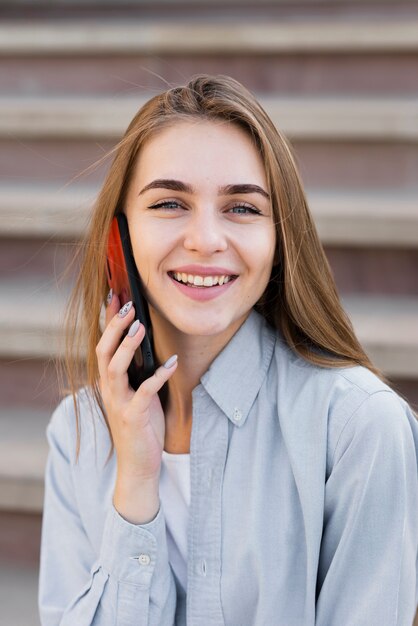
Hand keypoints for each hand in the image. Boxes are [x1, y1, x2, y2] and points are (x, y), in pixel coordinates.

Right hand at [96, 292, 177, 521]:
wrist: (138, 466)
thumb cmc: (141, 427)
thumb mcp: (137, 394)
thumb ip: (137, 372)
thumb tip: (147, 344)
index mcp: (109, 382)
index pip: (104, 345)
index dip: (108, 320)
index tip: (116, 296)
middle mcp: (109, 390)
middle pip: (104, 350)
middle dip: (115, 326)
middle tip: (129, 305)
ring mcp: (119, 403)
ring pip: (115, 368)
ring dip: (127, 346)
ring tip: (140, 326)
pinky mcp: (134, 417)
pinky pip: (144, 392)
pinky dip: (158, 376)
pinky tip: (173, 362)